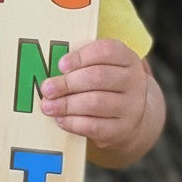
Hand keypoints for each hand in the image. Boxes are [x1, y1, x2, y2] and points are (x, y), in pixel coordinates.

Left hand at [39, 39, 164, 166]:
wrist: (131, 118)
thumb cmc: (107, 87)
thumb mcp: (103, 68)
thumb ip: (82, 65)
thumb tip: (53, 72)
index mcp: (127, 59)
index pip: (106, 51)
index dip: (81, 57)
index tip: (61, 65)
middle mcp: (134, 81)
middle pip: (99, 77)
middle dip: (68, 83)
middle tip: (47, 88)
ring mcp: (131, 107)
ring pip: (96, 103)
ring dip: (67, 104)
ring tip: (48, 106)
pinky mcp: (123, 129)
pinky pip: (95, 126)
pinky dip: (73, 122)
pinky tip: (60, 119)